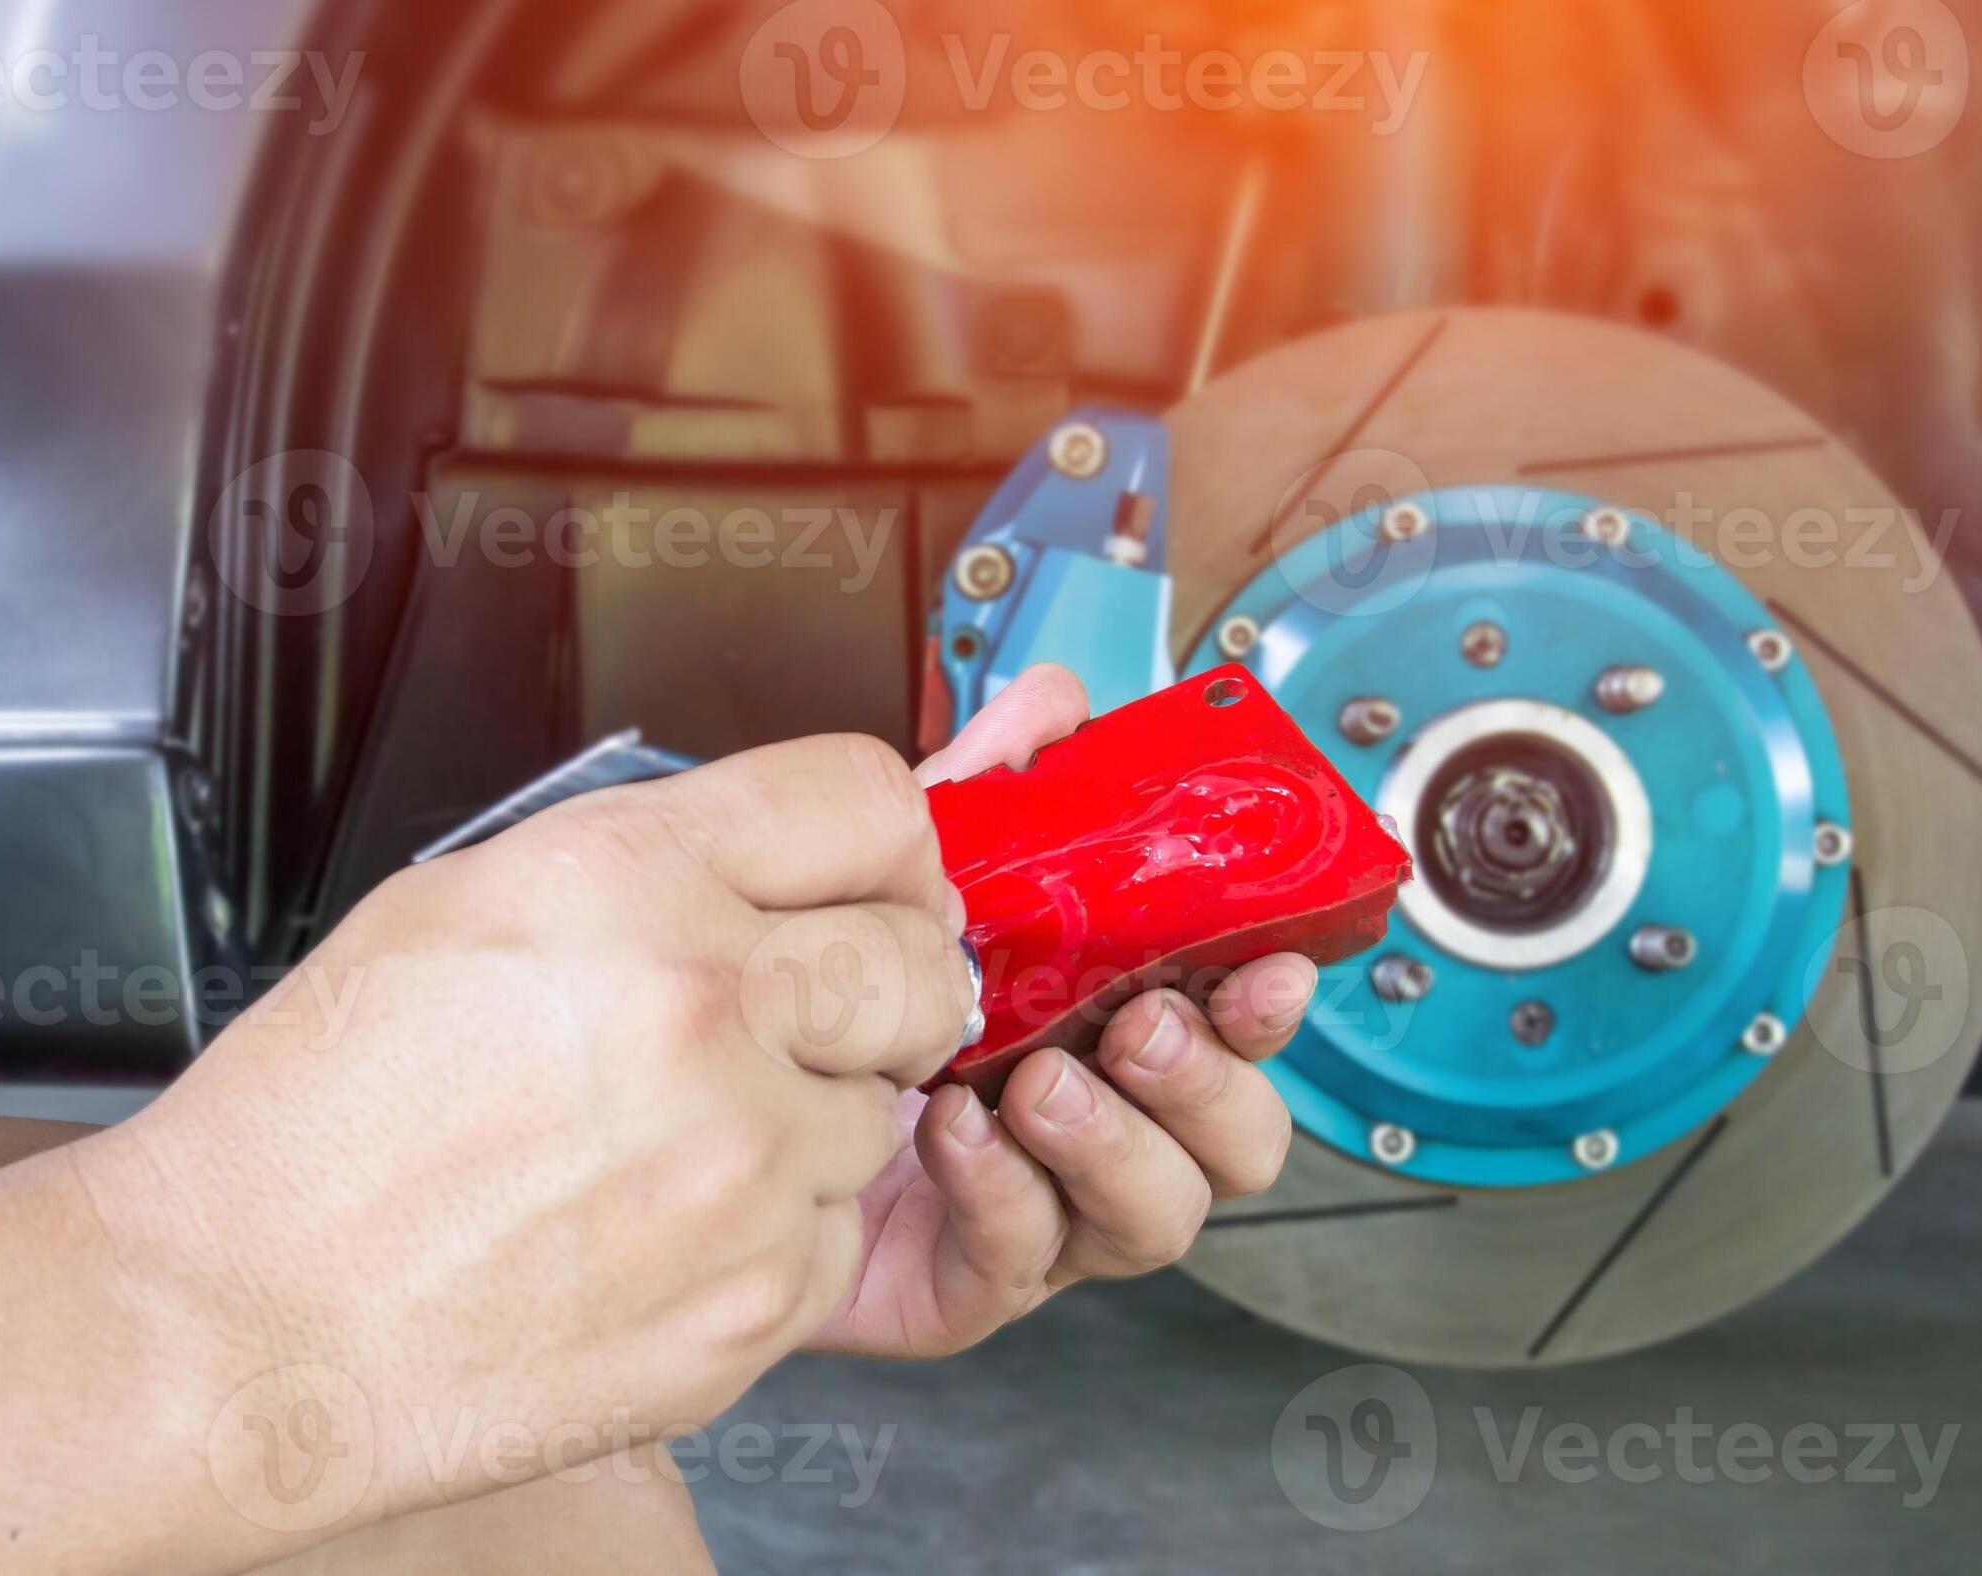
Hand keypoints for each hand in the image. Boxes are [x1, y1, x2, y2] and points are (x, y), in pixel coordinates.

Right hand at [80, 733, 977, 1521]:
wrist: (241, 1324)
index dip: (885, 844)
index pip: (866, 801)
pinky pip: (834, 1232)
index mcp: (624, 880)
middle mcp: (703, 1007)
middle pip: (921, 957)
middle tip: (824, 1013)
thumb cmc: (317, 1124)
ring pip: (880, 1107)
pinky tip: (659, 1229)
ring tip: (677, 1139)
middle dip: (889, 981)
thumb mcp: (459, 902)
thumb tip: (781, 857)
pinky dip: (774, 1231)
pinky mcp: (753, 1298)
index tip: (880, 880)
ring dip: (815, 1114)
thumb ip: (647, 860)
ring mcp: (741, 1164)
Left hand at [809, 665, 1315, 1360]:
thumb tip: (1059, 700)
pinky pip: (1026, 1259)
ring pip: (1157, 1217)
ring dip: (1115, 1142)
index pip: (1241, 1026)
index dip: (1270, 1003)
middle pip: (1240, 1140)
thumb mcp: (921, 876)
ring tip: (1038, 1084)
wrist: (711, 1100)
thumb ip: (999, 789)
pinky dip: (1004, 1192)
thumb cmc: (840, 994)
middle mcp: (1108, 1127)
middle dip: (1205, 1082)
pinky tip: (955, 1135)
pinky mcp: (969, 1282)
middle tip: (1138, 1027)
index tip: (1266, 967)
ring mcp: (1050, 1213)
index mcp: (1118, 1024)